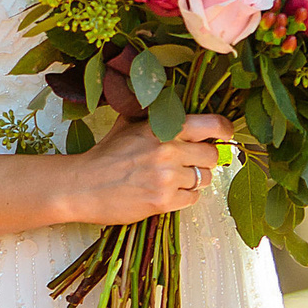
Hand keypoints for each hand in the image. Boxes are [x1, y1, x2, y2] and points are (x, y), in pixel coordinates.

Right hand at [61, 114, 237, 225]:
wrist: (82, 186)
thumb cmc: (105, 155)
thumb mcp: (128, 123)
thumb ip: (154, 115)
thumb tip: (176, 105)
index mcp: (162, 127)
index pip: (210, 125)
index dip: (224, 130)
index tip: (226, 135)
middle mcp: (168, 150)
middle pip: (212, 156)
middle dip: (204, 160)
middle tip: (189, 162)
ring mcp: (166, 177)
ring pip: (204, 180)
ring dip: (193, 180)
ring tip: (172, 179)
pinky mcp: (162, 202)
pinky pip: (192, 199)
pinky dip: (183, 197)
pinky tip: (166, 193)